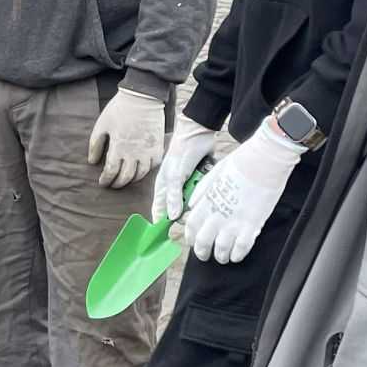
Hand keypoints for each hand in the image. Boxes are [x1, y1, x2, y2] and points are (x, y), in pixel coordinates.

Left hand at [86, 85, 165, 187]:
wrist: (143, 97)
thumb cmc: (120, 109)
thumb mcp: (102, 125)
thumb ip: (96, 145)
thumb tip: (92, 162)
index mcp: (118, 148)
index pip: (111, 172)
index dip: (106, 180)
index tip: (102, 182)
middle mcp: (134, 153)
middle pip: (126, 177)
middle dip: (117, 184)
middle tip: (113, 184)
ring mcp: (148, 151)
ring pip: (141, 174)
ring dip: (132, 180)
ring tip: (126, 179)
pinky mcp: (158, 146)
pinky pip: (154, 165)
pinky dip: (147, 171)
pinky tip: (141, 170)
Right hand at [151, 107, 220, 226]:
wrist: (199, 132)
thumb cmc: (182, 151)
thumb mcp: (176, 176)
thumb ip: (173, 197)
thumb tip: (173, 218)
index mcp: (163, 188)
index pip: (160, 212)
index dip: (164, 224)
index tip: (171, 234)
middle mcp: (175, 189)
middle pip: (180, 210)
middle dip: (188, 210)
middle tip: (194, 206)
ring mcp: (188, 185)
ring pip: (193, 201)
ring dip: (198, 196)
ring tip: (200, 183)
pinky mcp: (200, 180)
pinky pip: (203, 191)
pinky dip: (205, 186)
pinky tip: (206, 177)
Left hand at [178, 114, 304, 262]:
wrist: (265, 159)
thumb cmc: (242, 162)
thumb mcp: (214, 173)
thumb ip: (202, 191)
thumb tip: (192, 204)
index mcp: (207, 201)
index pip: (191, 226)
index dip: (190, 237)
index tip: (194, 241)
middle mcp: (217, 214)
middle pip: (202, 242)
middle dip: (202, 253)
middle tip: (206, 255)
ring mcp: (234, 222)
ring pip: (221, 250)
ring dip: (220, 257)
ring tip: (223, 257)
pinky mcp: (252, 225)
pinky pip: (241, 248)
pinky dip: (237, 255)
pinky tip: (237, 255)